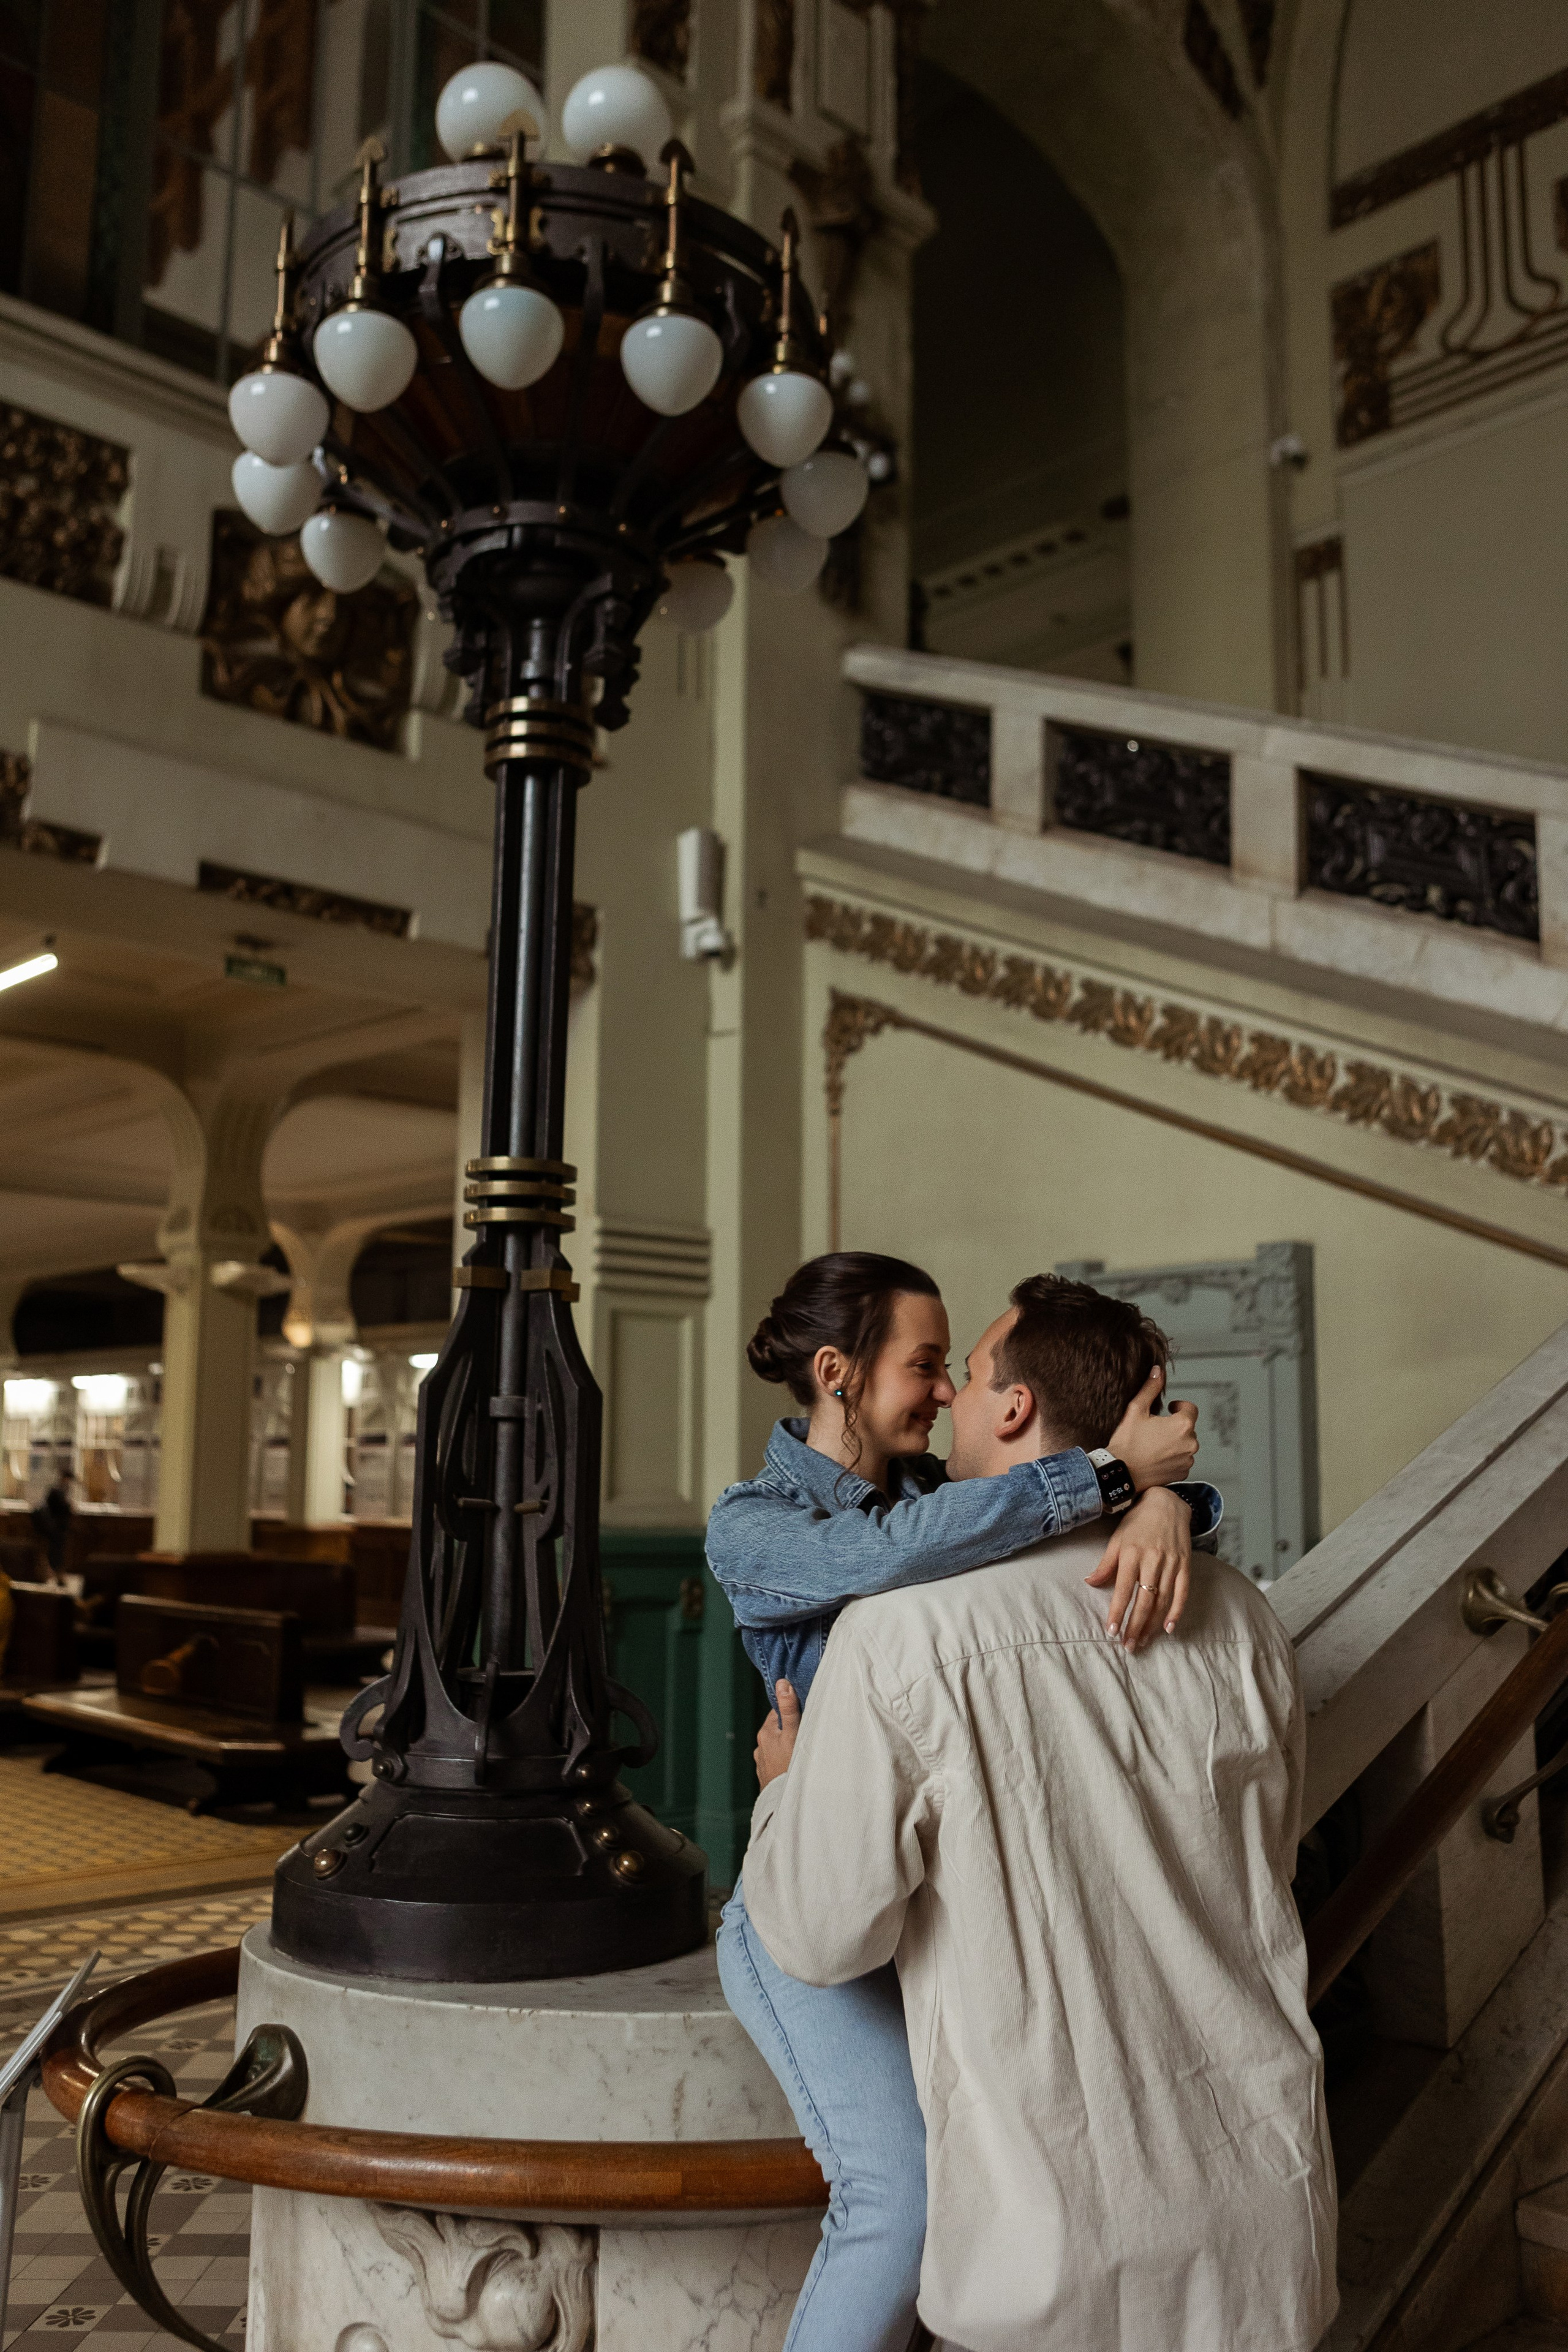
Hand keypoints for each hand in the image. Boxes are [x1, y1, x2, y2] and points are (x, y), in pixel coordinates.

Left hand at [755, 1680, 800, 1787]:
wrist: (783, 1801)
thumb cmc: (789, 1767)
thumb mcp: (792, 1734)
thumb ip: (789, 1709)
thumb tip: (782, 1684)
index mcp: (765, 1733)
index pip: (778, 1712)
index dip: (791, 1710)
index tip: (804, 1712)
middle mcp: (760, 1747)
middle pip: (778, 1730)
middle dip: (791, 1730)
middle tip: (807, 1733)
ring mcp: (763, 1763)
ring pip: (778, 1747)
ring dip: (788, 1747)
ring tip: (802, 1752)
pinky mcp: (767, 1777)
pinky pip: (778, 1763)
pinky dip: (785, 1762)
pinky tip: (795, 1767)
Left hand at [1086, 1487, 1192, 1650]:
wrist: (1166, 1503)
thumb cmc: (1136, 1522)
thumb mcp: (1116, 1539)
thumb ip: (1105, 1564)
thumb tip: (1089, 1583)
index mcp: (1131, 1554)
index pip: (1123, 1589)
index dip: (1118, 1611)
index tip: (1112, 1632)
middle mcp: (1152, 1560)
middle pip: (1144, 1600)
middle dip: (1135, 1625)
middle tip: (1128, 1646)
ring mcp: (1171, 1563)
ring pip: (1162, 1600)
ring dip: (1153, 1624)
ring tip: (1142, 1641)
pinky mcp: (1186, 1564)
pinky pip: (1183, 1592)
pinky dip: (1177, 1611)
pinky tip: (1169, 1628)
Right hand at [1107, 1366, 1198, 1489]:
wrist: (1121, 1474)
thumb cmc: (1127, 1442)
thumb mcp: (1136, 1410)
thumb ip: (1151, 1388)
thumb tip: (1158, 1371)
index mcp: (1183, 1425)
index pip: (1190, 1408)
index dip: (1179, 1406)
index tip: (1168, 1409)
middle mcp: (1190, 1443)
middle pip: (1187, 1427)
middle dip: (1174, 1425)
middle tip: (1154, 1429)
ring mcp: (1187, 1460)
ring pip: (1185, 1444)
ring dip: (1174, 1441)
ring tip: (1153, 1444)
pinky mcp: (1182, 1473)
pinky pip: (1182, 1460)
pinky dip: (1173, 1457)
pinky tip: (1156, 1457)